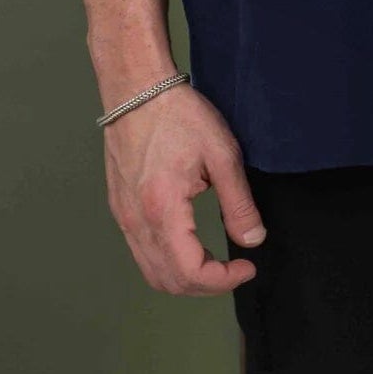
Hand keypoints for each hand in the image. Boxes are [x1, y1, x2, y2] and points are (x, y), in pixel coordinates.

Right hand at [102, 84, 266, 292]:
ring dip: (184, 278)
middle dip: (206, 285)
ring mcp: (123, 216)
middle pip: (168, 281)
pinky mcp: (119, 207)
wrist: (137, 88)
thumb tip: (253, 240)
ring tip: (214, 262)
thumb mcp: (222, 154)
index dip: (223, 280)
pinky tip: (188, 244)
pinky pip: (141, 252)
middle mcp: (136, 221)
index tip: (247, 266)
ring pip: (151, 272)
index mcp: (162, 209)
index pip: (190, 272)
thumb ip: (239, 203)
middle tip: (234, 268)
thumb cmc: (178, 114)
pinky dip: (166, 262)